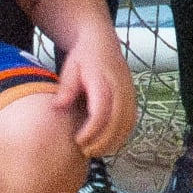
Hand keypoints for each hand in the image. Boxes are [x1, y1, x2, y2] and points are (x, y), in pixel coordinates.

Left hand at [53, 31, 137, 158]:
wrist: (102, 41)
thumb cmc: (83, 56)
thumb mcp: (70, 67)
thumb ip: (66, 87)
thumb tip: (58, 106)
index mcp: (103, 78)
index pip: (101, 111)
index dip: (91, 130)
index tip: (78, 140)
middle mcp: (121, 86)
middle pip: (118, 121)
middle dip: (103, 141)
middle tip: (86, 151)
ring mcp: (130, 92)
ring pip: (128, 124)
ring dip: (114, 142)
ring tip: (95, 151)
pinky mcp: (133, 98)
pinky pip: (131, 122)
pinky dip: (121, 136)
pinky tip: (107, 143)